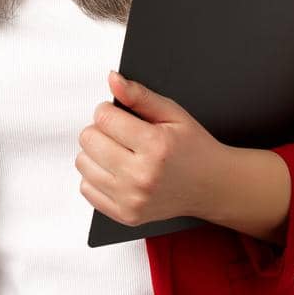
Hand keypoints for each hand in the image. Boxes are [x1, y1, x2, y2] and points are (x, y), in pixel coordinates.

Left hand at [74, 69, 227, 227]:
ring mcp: (132, 199)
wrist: (211, 186)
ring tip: (119, 152)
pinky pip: (86, 188)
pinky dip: (96, 176)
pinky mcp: (125, 215)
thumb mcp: (172, 113)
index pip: (103, 118)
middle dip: (101, 130)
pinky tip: (116, 171)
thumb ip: (139, 95)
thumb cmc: (193, 148)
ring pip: (83, 163)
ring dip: (96, 153)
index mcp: (155, 146)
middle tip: (121, 134)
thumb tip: (113, 79)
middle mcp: (141, 176)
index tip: (119, 115)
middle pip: (89, 139)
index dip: (108, 110)